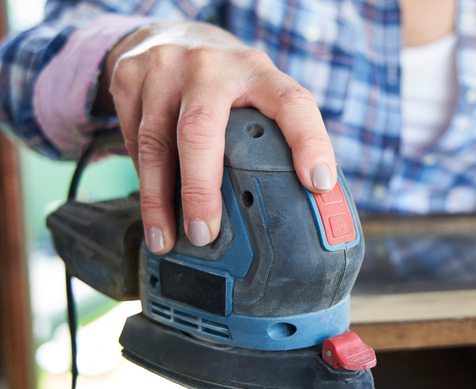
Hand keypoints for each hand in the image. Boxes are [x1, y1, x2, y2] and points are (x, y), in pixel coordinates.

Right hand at [95, 22, 335, 253]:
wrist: (172, 34)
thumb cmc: (228, 80)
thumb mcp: (260, 92)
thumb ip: (279, 136)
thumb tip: (306, 201)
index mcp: (259, 72)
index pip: (292, 104)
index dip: (309, 143)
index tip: (317, 184)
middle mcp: (211, 66)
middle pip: (202, 130)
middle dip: (201, 188)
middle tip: (204, 232)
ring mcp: (165, 68)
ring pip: (155, 143)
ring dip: (158, 200)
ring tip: (165, 238)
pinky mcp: (129, 76)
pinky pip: (132, 140)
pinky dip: (141, 178)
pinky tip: (151, 203)